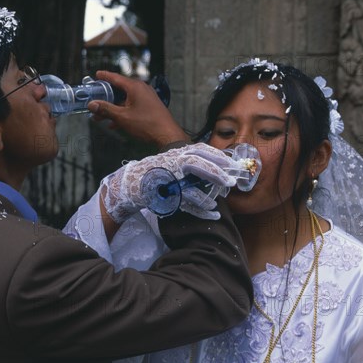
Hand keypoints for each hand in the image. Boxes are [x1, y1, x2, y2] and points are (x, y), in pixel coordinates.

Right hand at [87, 71, 189, 148]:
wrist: (167, 135)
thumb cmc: (147, 124)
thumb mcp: (122, 117)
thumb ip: (106, 109)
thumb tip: (92, 104)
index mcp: (135, 87)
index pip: (116, 78)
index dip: (104, 76)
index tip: (96, 75)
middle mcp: (141, 89)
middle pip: (119, 89)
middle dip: (106, 98)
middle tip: (95, 101)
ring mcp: (147, 97)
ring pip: (125, 100)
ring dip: (113, 108)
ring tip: (100, 117)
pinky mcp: (150, 106)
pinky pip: (132, 106)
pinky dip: (123, 112)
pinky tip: (114, 124)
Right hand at [100, 143, 235, 222]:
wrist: (130, 184)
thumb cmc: (156, 174)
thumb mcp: (174, 161)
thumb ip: (191, 162)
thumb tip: (218, 166)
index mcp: (177, 152)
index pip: (200, 149)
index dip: (217, 156)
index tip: (232, 164)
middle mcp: (172, 161)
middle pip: (197, 163)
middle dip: (216, 172)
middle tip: (231, 182)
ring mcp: (166, 177)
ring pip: (189, 185)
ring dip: (206, 195)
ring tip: (216, 203)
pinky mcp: (162, 193)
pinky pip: (184, 203)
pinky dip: (199, 210)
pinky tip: (212, 213)